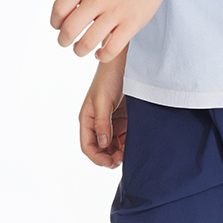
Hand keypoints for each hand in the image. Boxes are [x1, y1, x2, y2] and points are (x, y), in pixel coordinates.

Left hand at [51, 0, 196, 62]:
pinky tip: (100, 55)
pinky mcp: (131, 24)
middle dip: (64, 41)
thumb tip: (64, 15)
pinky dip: (101, 57)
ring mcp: (115, 12)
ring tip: (81, 50)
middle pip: (69, 29)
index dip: (55, 23)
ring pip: (87, 43)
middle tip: (67, 43)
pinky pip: (110, 50)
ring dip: (80, 50)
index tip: (59, 27)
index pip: (59, 9)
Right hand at [79, 46, 127, 168]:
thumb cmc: (109, 76)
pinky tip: (135, 145)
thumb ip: (102, 123)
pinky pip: (125, 139)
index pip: (88, 146)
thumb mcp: (103, 99)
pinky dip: (129, 145)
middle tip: (122, 159)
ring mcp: (112, 123)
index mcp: (88, 119)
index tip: (110, 162)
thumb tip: (103, 144)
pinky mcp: (124, 121)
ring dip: (121, 153)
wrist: (126, 60)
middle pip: (101, 150)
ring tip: (130, 153)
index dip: (97, 158)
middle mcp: (98, 124)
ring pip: (114, 147)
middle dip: (110, 158)